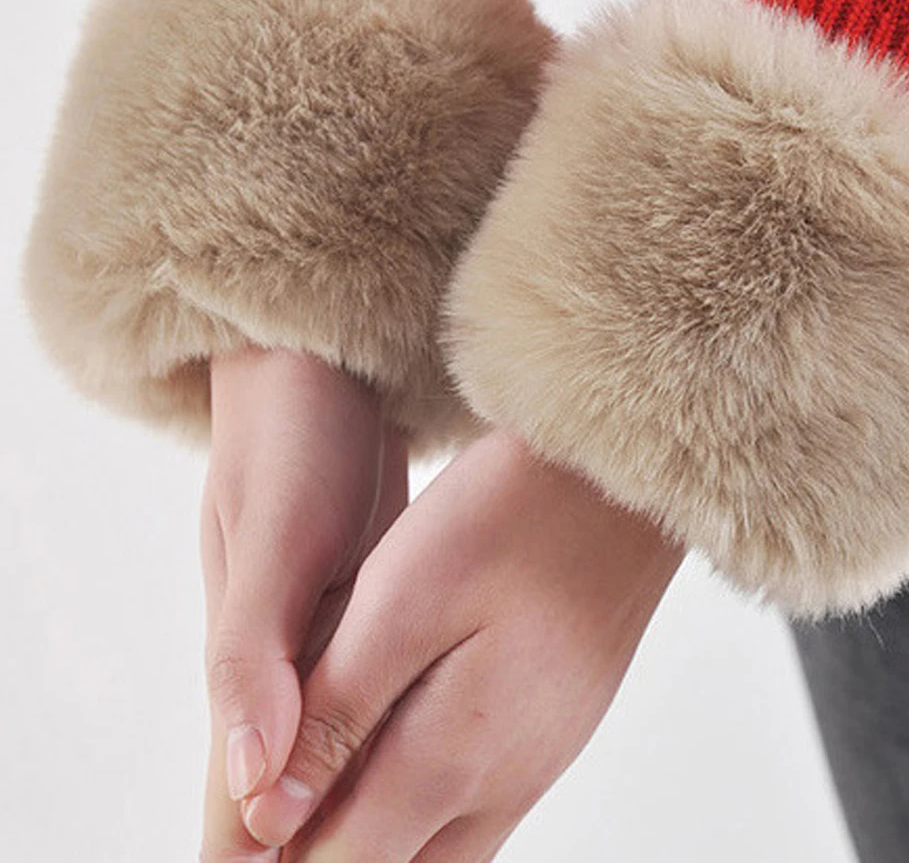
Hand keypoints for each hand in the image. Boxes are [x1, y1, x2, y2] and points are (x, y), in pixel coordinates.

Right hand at [199, 345, 408, 860]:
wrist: (317, 370)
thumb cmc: (292, 441)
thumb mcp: (278, 538)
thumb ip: (252, 655)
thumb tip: (251, 781)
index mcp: (247, 662)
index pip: (239, 806)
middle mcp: (276, 665)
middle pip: (277, 798)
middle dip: (301, 857)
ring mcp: (315, 638)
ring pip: (321, 758)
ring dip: (333, 818)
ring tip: (376, 861)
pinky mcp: (352, 610)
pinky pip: (358, 703)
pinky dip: (366, 753)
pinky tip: (393, 775)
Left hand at [241, 428, 684, 862]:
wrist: (624, 480)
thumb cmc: (508, 516)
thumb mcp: (403, 599)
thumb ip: (337, 714)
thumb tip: (270, 815)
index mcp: (454, 756)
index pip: (341, 862)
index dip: (278, 852)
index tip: (242, 829)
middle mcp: (506, 781)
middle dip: (330, 852)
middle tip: (280, 811)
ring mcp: (542, 758)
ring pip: (445, 849)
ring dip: (377, 833)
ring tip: (327, 784)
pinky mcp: (558, 726)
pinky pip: (483, 805)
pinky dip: (424, 803)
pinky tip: (401, 751)